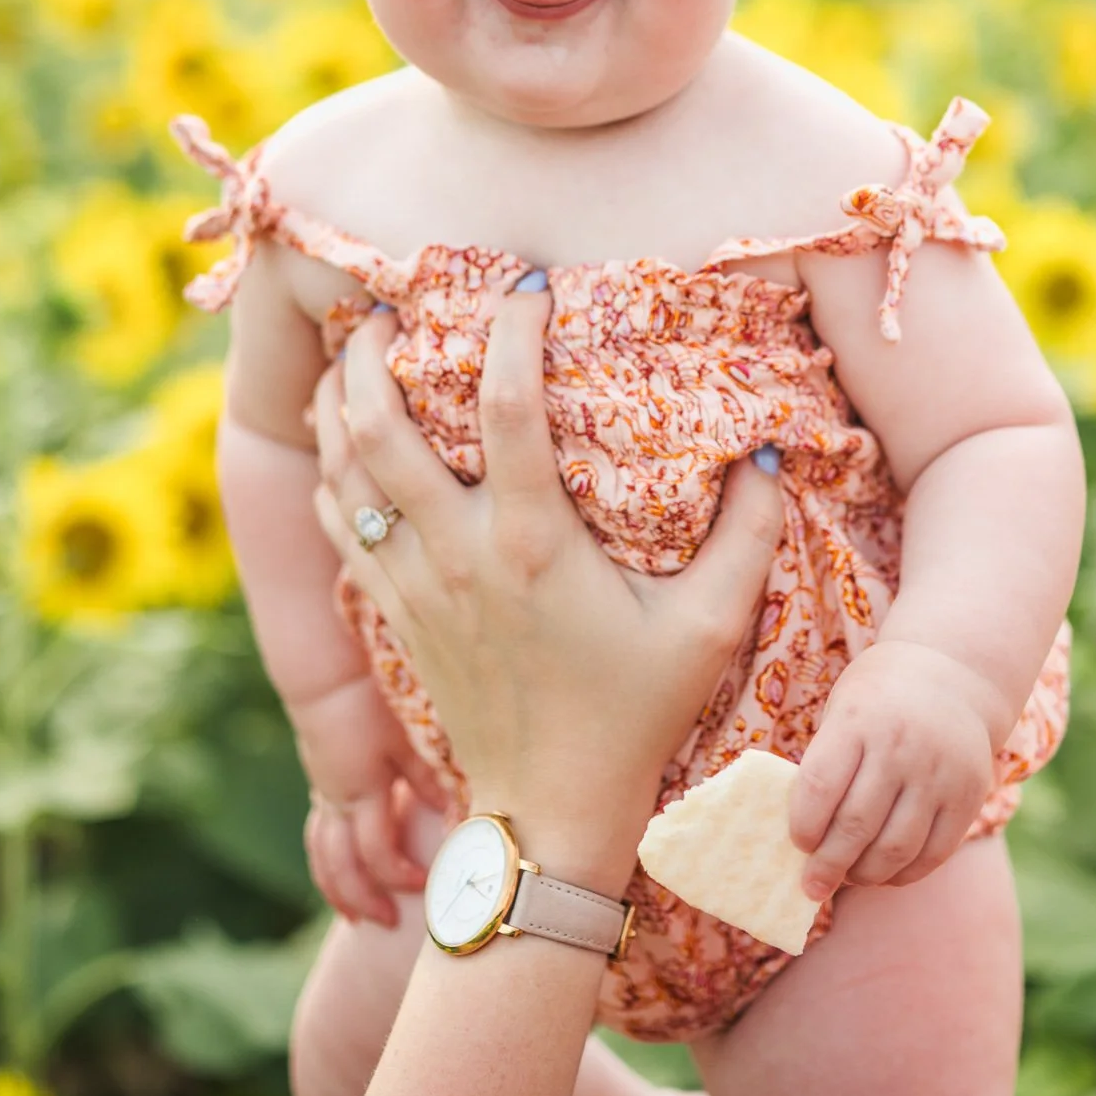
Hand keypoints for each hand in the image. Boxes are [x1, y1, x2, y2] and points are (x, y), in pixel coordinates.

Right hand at [292, 671, 449, 928]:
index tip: (429, 885)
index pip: (378, 851)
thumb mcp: (409, 736)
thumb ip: (431, 778)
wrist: (325, 670)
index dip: (401, 875)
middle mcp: (337, 799)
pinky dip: (327, 861)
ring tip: (359, 916)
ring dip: (339, 889)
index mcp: (361, 790)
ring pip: (322, 854)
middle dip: (364, 898)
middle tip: (389, 922)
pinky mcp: (320, 782)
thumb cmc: (371, 698)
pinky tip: (343, 871)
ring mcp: (324, 791)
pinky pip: (318, 835)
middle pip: (342, 865)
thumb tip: (457, 822)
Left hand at [312, 289, 782, 891]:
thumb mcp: (709, 631)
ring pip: (344, 469)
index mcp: (533, 543)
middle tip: (391, 307)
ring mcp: (414, 585)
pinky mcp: (391, 615)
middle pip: (381, 424)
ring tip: (354, 354)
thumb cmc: (635, 717)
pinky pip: (340, 524)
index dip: (512, 330)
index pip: (508, 406)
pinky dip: (331, 471)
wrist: (550, 814)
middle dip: (375, 353)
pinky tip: (342, 442)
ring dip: (339, 403)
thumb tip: (763, 456)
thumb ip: (747, 539)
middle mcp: (459, 553)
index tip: (529, 282)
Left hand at [790, 637, 997, 900]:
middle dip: (827, 866)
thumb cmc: (877, 701)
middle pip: (856, 826)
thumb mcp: (842, 712)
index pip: (819, 787)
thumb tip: (806, 841)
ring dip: (865, 875)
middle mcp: (900, 746)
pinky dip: (904, 874)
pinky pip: (934, 854)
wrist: (953, 676)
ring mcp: (939, 773)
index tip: (797, 844)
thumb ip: (826, 767)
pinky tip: (885, 873)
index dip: (803, 827)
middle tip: (812, 886)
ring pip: (895, 849)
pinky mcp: (969, 796)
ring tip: (848, 879)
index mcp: (857, 720)